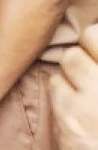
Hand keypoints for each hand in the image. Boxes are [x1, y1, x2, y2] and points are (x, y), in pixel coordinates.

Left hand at [50, 25, 97, 149]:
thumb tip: (92, 36)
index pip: (96, 34)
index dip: (96, 38)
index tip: (96, 48)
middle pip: (86, 40)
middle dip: (87, 52)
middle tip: (92, 70)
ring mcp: (92, 98)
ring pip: (69, 60)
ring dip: (74, 71)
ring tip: (86, 91)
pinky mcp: (70, 114)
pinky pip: (57, 84)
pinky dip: (63, 91)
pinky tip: (76, 107)